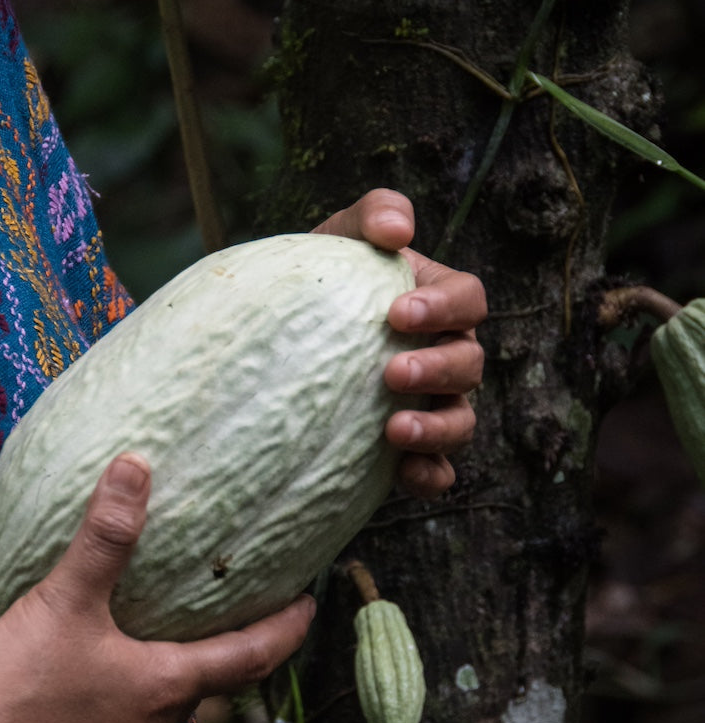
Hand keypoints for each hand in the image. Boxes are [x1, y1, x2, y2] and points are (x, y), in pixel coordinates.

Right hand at [0, 454, 315, 722]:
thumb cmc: (21, 682)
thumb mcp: (66, 599)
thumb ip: (106, 536)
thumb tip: (136, 466)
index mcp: (168, 687)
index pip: (253, 656)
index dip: (287, 629)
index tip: (311, 605)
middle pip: (213, 686)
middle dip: (228, 651)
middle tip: (234, 614)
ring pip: (170, 710)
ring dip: (178, 676)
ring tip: (170, 639)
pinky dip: (138, 699)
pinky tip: (109, 680)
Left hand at [312, 189, 486, 497]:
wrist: (283, 343)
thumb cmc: (322, 283)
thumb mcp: (339, 240)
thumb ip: (371, 216)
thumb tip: (399, 232)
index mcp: (440, 305)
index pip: (468, 300)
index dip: (444, 308)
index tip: (397, 314)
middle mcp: (447, 357)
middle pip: (469, 364)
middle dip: (437, 370)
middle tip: (392, 373)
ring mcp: (434, 408)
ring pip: (461, 422)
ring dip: (435, 429)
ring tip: (392, 430)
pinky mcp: (411, 453)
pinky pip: (440, 473)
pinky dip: (431, 476)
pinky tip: (404, 474)